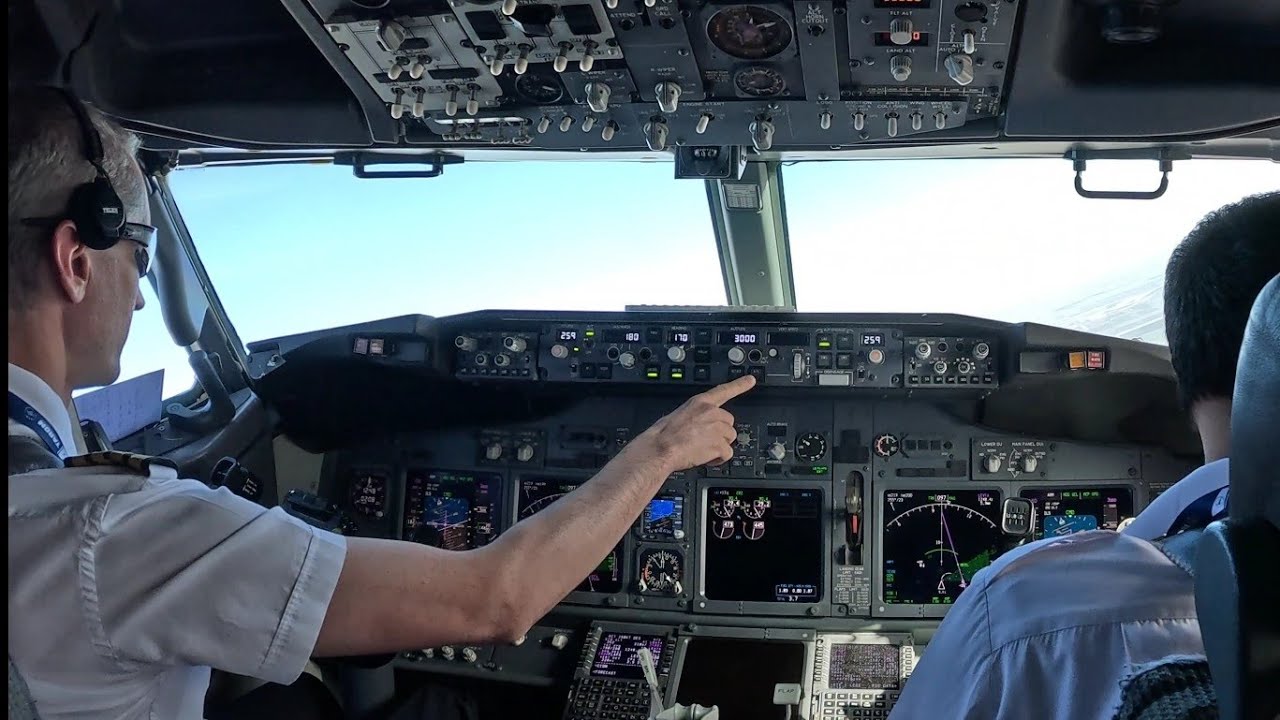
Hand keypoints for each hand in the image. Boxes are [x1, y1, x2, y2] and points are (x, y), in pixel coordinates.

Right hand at [633, 375, 756, 472]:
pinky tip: (707, 458)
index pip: (724, 390)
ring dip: (719, 446)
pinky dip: (719, 459)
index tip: (751, 380)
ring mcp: (717, 428)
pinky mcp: (719, 445)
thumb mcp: (678, 415)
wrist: (660, 448)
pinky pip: (727, 453)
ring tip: (702, 449)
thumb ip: (694, 416)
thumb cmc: (663, 435)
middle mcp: (711, 413)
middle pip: (729, 423)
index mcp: (700, 403)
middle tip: (704, 440)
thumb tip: (698, 425)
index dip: (740, 385)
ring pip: (730, 438)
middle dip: (720, 433)